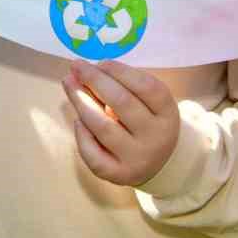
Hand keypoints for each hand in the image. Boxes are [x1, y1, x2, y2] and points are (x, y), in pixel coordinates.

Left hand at [62, 61, 179, 186]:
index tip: (101, 62)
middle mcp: (157, 138)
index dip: (121, 71)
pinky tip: (78, 121)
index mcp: (167, 114)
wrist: (158, 164)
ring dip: (81, 101)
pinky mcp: (119, 175)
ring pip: (103, 127)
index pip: (147, 87)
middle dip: (95, 80)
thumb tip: (82, 71)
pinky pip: (93, 154)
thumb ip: (121, 85)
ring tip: (69, 84)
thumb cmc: (145, 121)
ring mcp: (138, 159)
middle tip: (76, 66)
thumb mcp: (145, 102)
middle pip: (122, 102)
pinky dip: (82, 134)